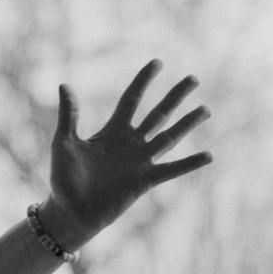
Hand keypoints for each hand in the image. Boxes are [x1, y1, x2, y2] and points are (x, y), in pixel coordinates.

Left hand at [41, 60, 212, 247]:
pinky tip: (208, 155)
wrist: (70, 211)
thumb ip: (69, 115)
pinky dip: (189, 163)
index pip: (132, 99)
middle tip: (194, 78)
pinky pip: (171, 170)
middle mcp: (130, 143)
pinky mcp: (145, 181)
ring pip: (170, 137)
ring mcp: (140, 162)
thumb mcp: (64, 142)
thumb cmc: (64, 178)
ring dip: (188, 123)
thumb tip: (64, 84)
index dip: (144, 80)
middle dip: (175, 96)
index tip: (157, 62)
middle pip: (158, 114)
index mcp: (112, 131)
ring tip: (206, 109)